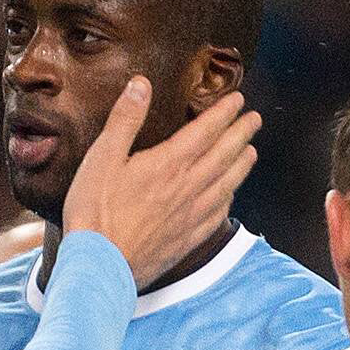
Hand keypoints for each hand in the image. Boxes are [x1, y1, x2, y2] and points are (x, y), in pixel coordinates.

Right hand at [59, 80, 260, 284]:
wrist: (100, 264)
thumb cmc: (95, 211)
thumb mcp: (102, 157)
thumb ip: (125, 119)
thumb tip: (141, 85)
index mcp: (169, 164)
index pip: (206, 131)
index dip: (224, 113)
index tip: (237, 100)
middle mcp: (187, 188)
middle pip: (224, 155)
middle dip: (241, 133)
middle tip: (255, 119)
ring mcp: (191, 215)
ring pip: (227, 184)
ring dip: (242, 165)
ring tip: (251, 151)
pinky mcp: (188, 239)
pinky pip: (218, 215)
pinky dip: (229, 200)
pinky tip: (230, 196)